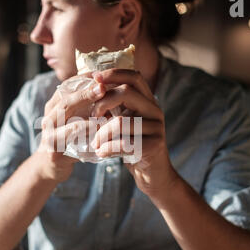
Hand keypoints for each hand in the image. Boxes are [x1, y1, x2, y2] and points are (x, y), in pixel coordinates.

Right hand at [36, 73, 105, 182]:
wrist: (52, 168)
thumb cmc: (70, 141)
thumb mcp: (76, 121)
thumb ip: (88, 107)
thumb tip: (111, 88)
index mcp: (54, 106)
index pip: (68, 85)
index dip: (85, 78)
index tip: (103, 74)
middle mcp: (49, 116)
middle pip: (66, 98)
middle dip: (86, 91)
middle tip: (104, 86)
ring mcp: (49, 132)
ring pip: (65, 113)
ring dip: (86, 107)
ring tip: (104, 102)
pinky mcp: (53, 148)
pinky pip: (69, 135)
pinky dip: (85, 129)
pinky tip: (100, 127)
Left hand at [90, 69, 177, 200]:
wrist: (153, 175)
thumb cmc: (133, 147)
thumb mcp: (125, 123)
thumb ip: (115, 107)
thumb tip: (92, 88)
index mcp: (147, 101)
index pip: (134, 77)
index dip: (114, 73)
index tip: (95, 78)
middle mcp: (155, 110)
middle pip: (127, 92)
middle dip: (103, 102)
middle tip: (92, 116)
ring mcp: (157, 128)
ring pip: (121, 121)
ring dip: (101, 133)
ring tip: (95, 143)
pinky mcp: (154, 146)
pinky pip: (125, 143)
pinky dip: (108, 148)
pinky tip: (102, 153)